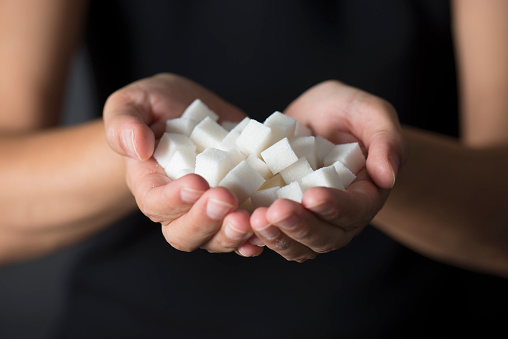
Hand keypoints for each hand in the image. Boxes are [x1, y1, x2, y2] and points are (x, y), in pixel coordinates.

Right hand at [103, 73, 262, 255]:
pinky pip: (243, 231)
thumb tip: (136, 147)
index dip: (174, 199)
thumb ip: (124, 124)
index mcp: (149, 184)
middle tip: (226, 199)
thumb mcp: (133, 103)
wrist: (188, 111)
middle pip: (184, 233)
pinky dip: (254, 236)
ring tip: (249, 219)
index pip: (156, 203)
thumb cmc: (155, 107)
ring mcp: (209, 210)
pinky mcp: (236, 204)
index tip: (196, 182)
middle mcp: (178, 206)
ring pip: (216, 238)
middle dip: (206, 221)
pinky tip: (265, 231)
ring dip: (232, 233)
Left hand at [241, 80, 407, 261]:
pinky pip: (275, 236)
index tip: (312, 195)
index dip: (335, 207)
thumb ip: (386, 139)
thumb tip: (387, 176)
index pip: (355, 210)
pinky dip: (259, 236)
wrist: (319, 121)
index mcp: (365, 194)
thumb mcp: (371, 113)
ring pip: (298, 245)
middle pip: (325, 237)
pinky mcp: (285, 217)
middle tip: (274, 212)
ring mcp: (311, 220)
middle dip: (300, 226)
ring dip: (277, 237)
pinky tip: (242, 224)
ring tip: (255, 220)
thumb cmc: (348, 113)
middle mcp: (339, 216)